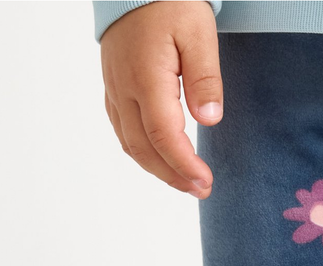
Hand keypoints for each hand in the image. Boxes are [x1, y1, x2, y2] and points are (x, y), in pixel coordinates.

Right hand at [99, 1, 221, 197]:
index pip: (164, 136)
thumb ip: (204, 78)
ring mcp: (115, 91)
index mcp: (146, 78)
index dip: (184, 165)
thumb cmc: (171, 1)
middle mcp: (124, 90)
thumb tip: (209, 119)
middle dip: (174, 176)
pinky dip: (143, 154)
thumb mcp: (198, 32)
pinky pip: (123, 132)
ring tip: (185, 183)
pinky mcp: (113, 90)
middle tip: (201, 190)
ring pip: (131, 145)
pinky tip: (161, 161)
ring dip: (158, 170)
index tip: (205, 182)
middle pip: (145, 150)